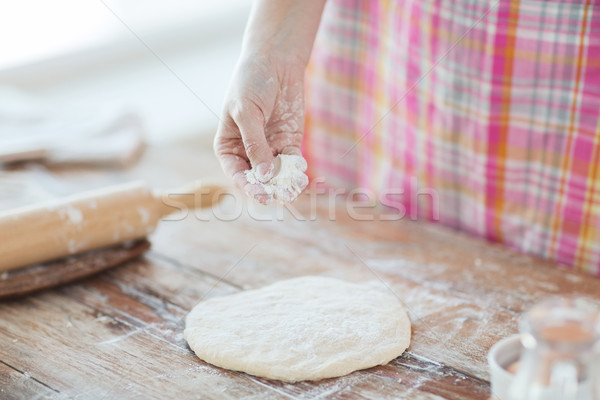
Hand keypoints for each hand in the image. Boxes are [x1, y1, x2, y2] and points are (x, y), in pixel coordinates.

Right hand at [214, 54, 306, 203]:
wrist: (275, 61)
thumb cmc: (251, 82)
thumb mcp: (247, 111)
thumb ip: (254, 143)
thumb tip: (263, 175)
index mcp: (228, 146)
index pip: (236, 173)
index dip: (248, 186)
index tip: (261, 194)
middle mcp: (248, 152)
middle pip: (257, 178)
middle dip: (268, 189)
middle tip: (280, 197)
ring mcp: (269, 149)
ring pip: (276, 175)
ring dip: (284, 184)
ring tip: (293, 191)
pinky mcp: (288, 143)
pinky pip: (292, 164)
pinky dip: (296, 172)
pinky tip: (301, 178)